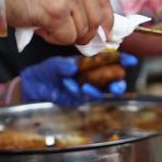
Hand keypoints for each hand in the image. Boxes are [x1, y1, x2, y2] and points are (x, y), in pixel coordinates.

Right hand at [0, 0, 114, 45]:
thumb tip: (93, 17)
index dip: (105, 20)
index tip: (104, 33)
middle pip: (96, 18)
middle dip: (85, 33)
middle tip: (70, 36)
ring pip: (82, 30)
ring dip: (65, 35)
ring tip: (46, 25)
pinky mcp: (56, 12)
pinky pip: (66, 37)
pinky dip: (54, 39)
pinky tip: (41, 28)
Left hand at [20, 53, 137, 107]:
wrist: (32, 87)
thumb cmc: (46, 72)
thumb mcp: (53, 65)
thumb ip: (62, 65)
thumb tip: (73, 67)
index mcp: (89, 64)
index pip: (109, 62)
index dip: (121, 61)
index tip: (130, 61)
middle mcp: (90, 77)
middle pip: (111, 81)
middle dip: (117, 83)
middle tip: (117, 84)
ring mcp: (84, 90)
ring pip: (99, 93)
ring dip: (97, 91)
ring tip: (86, 87)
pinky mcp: (76, 101)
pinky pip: (82, 98)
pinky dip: (77, 92)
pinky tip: (70, 86)